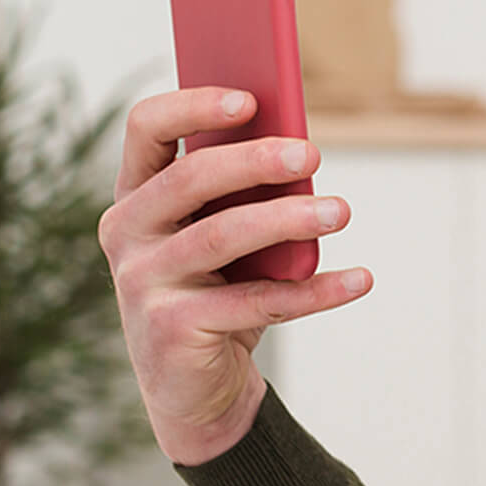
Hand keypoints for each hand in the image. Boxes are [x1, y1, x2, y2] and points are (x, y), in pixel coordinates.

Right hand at [98, 87, 367, 464]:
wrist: (197, 386)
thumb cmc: (218, 288)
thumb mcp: (227, 233)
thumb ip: (246, 191)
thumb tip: (301, 151)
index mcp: (136, 194)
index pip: (146, 128)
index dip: (193, 106)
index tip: (249, 99)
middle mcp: (126, 233)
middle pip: (190, 179)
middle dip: (255, 161)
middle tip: (312, 154)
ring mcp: (141, 283)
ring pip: (222, 236)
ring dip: (289, 220)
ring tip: (342, 211)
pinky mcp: (171, 330)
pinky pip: (256, 302)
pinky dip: (315, 291)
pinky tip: (358, 279)